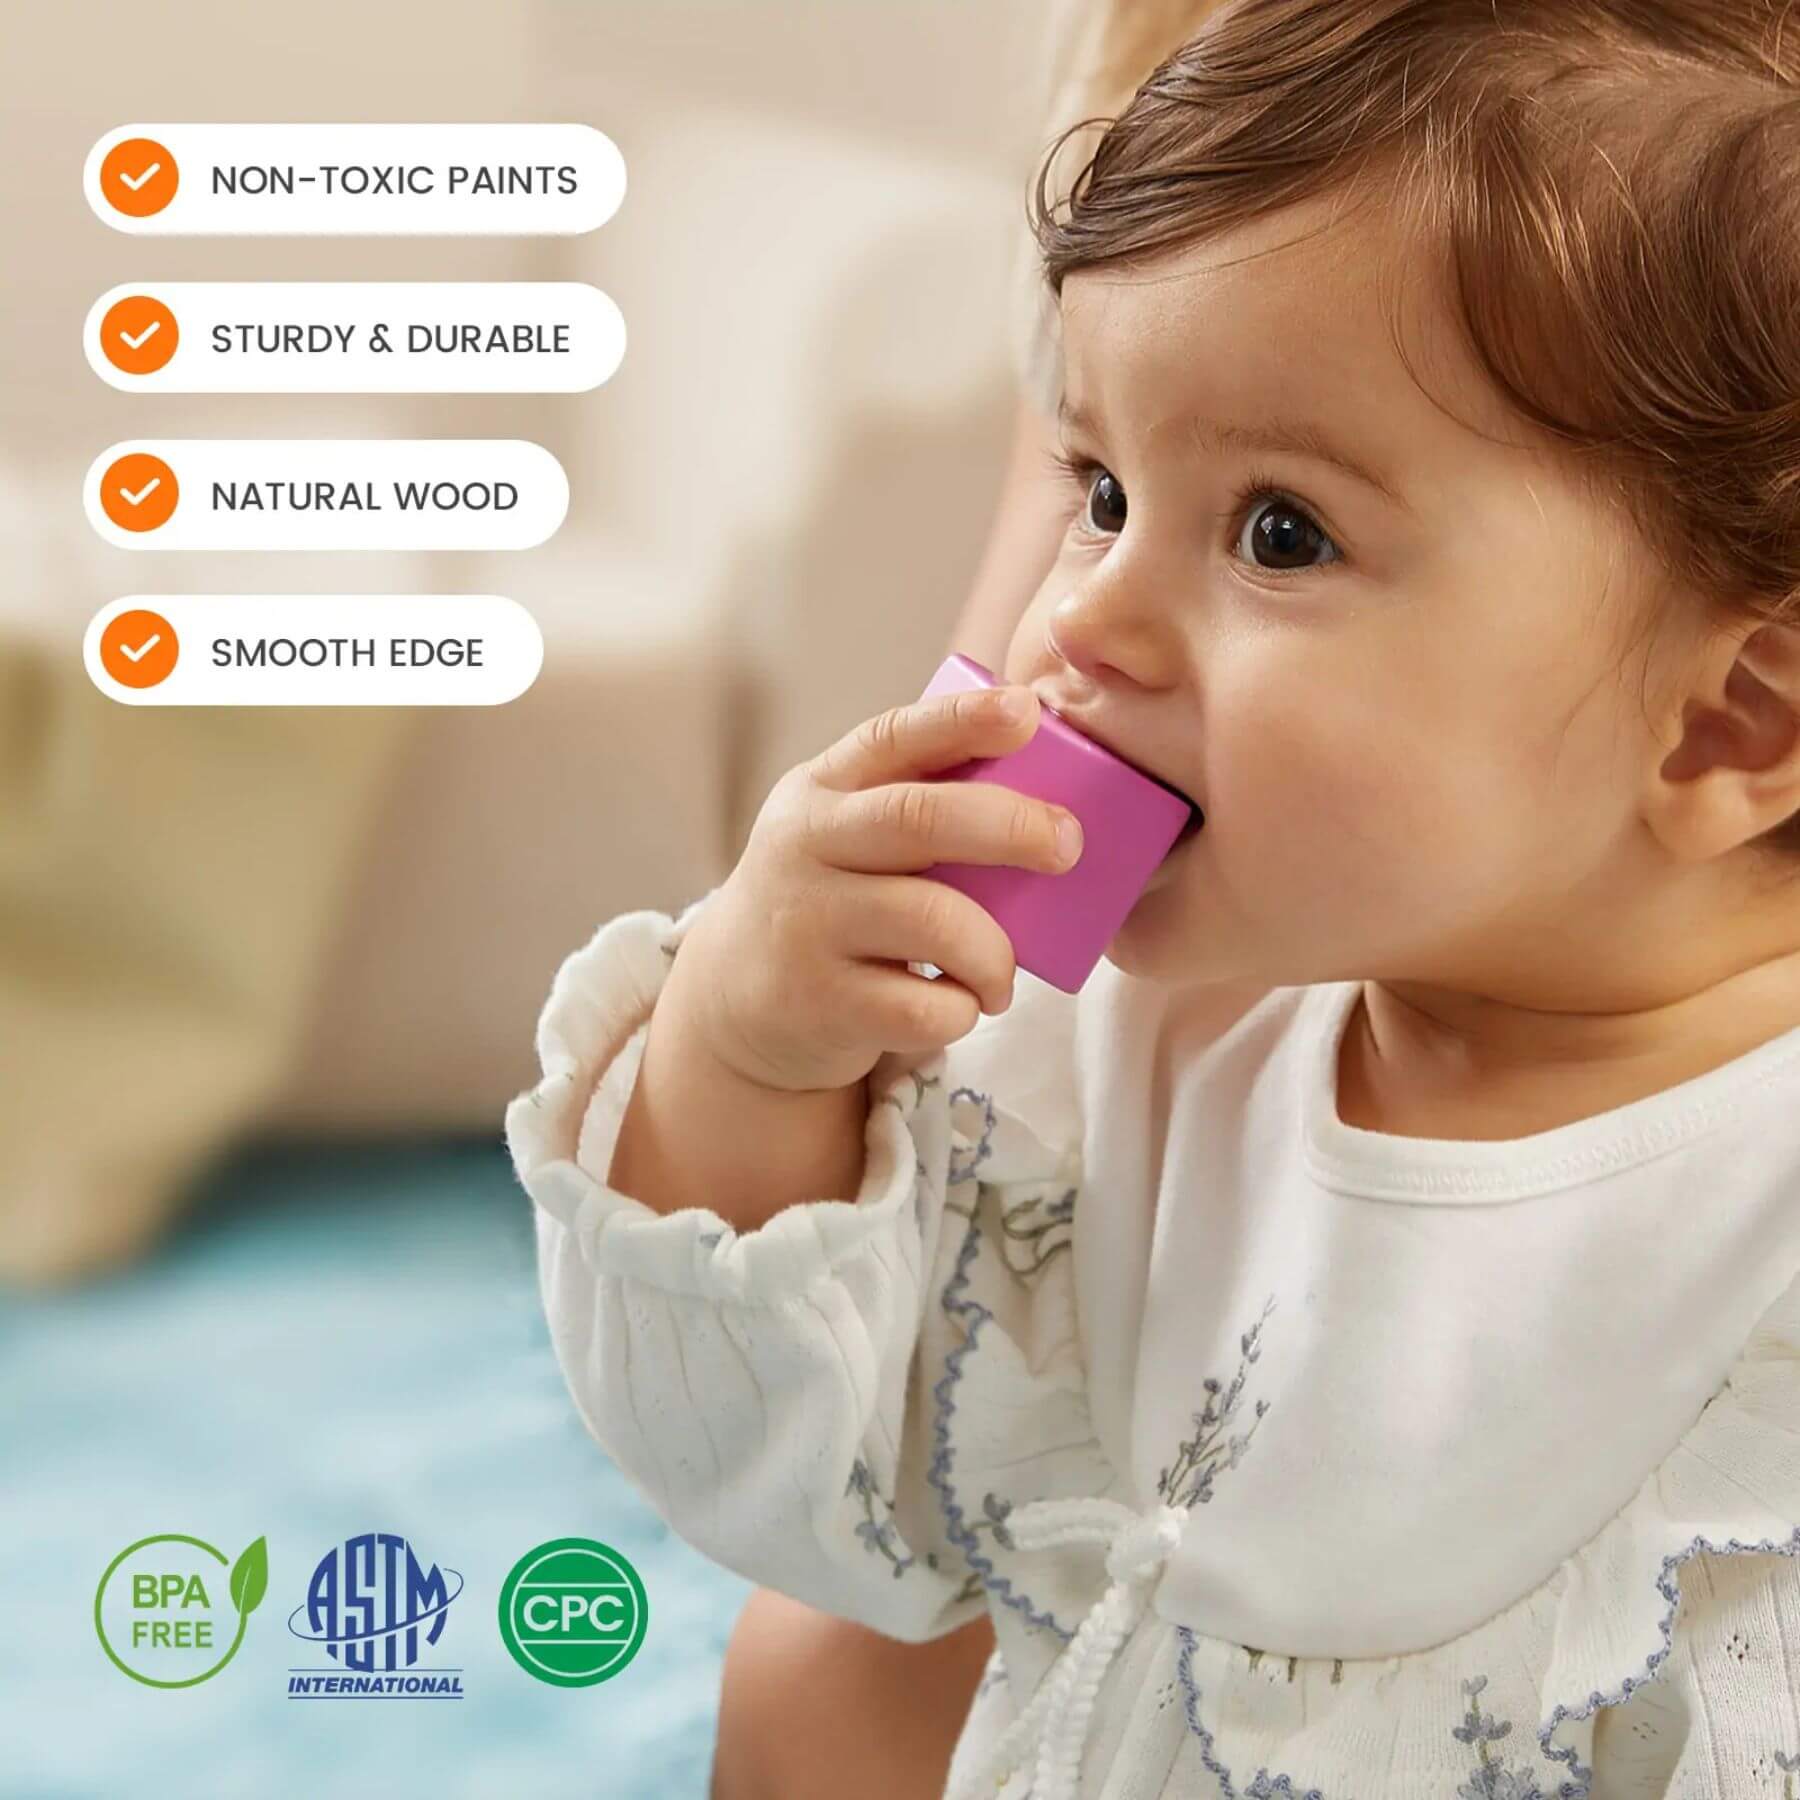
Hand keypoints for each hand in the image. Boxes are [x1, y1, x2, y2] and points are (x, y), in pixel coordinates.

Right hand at [665, 683, 1083, 1094]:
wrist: (738, 998)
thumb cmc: (833, 899)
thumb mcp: (846, 832)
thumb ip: (917, 804)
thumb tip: (1048, 789)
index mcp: (824, 790)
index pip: (893, 736)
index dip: (963, 719)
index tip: (1026, 711)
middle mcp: (806, 846)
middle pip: (919, 819)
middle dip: (1010, 825)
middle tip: (1067, 845)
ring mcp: (807, 924)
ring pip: (936, 922)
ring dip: (995, 952)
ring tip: (1001, 974)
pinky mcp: (820, 1002)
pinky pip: (926, 1006)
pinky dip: (963, 1008)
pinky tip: (957, 1005)